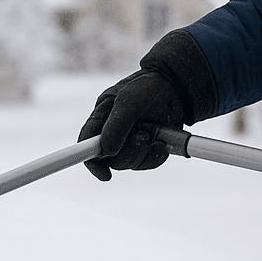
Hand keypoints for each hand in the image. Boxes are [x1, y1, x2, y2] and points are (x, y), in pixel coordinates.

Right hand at [76, 29, 218, 180]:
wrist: (175, 86)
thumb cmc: (146, 88)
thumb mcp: (129, 101)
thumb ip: (116, 125)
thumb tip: (107, 152)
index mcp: (100, 119)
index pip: (86, 143)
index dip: (91, 162)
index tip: (104, 174)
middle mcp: (112, 133)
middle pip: (110, 159)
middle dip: (129, 152)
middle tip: (143, 136)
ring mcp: (130, 143)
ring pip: (130, 163)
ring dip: (144, 152)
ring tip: (153, 133)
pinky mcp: (147, 149)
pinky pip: (148, 163)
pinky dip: (157, 155)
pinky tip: (162, 141)